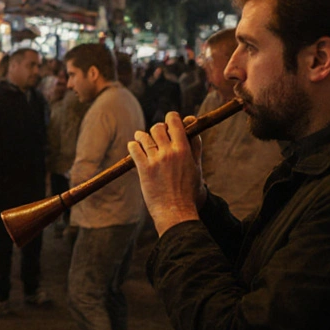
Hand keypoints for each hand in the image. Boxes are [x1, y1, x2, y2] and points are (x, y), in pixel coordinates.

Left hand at [127, 111, 204, 235]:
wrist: (176, 211)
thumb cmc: (189, 192)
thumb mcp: (197, 168)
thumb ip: (195, 148)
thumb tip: (195, 131)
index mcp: (184, 149)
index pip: (176, 122)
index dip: (171, 118)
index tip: (170, 120)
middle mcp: (169, 151)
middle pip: (158, 128)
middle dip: (157, 129)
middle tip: (155, 133)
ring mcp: (156, 160)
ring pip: (144, 137)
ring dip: (141, 136)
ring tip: (141, 138)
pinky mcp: (144, 169)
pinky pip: (134, 149)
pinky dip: (133, 145)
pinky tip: (133, 146)